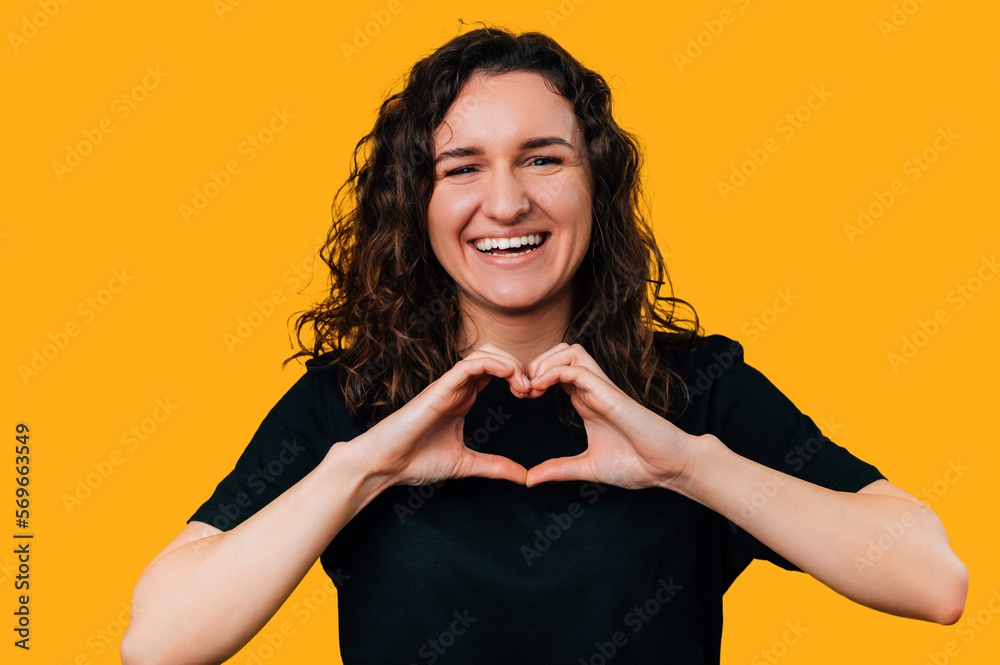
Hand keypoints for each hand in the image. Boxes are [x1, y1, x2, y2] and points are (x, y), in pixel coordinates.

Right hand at [356, 344, 531, 486]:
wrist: (383, 465)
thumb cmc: (415, 461)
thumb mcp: (466, 464)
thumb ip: (495, 467)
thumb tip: (524, 476)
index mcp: (463, 398)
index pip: (497, 372)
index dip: (520, 377)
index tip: (535, 395)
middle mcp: (457, 387)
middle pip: (495, 356)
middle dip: (520, 366)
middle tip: (535, 388)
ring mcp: (448, 385)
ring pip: (484, 354)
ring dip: (510, 363)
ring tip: (525, 385)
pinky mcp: (439, 388)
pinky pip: (468, 364)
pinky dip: (493, 364)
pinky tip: (510, 376)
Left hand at [523, 343, 699, 490]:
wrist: (667, 468)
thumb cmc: (637, 464)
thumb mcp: (587, 468)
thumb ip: (559, 469)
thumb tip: (530, 479)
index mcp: (586, 402)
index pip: (556, 370)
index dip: (534, 377)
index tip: (520, 397)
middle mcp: (593, 390)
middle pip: (561, 352)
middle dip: (536, 363)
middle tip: (522, 389)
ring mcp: (602, 389)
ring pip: (570, 351)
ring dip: (545, 363)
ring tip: (532, 386)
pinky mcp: (609, 393)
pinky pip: (578, 368)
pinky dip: (554, 371)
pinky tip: (541, 387)